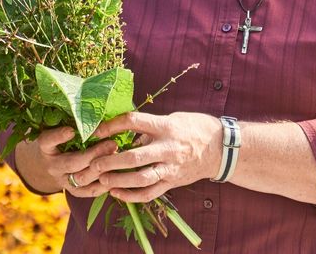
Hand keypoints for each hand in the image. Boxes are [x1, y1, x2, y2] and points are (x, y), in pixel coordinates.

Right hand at [15, 126, 118, 197]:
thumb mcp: (62, 125)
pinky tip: (117, 174)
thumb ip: (74, 120)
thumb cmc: (64, 137)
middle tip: (112, 144)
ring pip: (82, 179)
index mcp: (45, 146)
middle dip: (94, 154)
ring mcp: (62, 180)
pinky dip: (103, 184)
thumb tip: (98, 106)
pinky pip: (89, 191)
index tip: (71, 130)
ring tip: (119, 158)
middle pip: (71, 162)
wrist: (52, 162)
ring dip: (102, 169)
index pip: (47, 140)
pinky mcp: (73, 191)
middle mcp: (52, 165)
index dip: (58, 136)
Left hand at [87, 112, 222, 203]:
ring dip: (118, 180)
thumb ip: (150, 125)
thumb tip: (124, 127)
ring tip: (102, 179)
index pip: (134, 122)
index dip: (112, 125)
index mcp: (165, 126)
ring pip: (141, 178)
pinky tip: (116, 193)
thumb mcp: (173, 118)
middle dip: (111, 160)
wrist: (221, 148)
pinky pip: (149, 193)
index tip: (97, 130)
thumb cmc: (195, 128)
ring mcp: (170, 168)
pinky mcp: (172, 182)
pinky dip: (131, 196)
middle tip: (94, 162)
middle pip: (134, 156)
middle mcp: (167, 148)